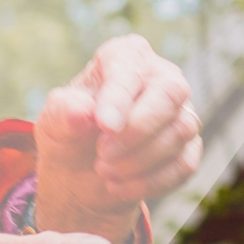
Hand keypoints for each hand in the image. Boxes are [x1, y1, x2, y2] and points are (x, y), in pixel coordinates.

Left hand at [35, 35, 201, 243]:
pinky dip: (150, 182)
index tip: (103, 126)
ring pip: (180, 130)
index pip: (131, 67)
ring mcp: (181, 112)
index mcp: (126, 56)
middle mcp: (161, 77)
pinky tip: (118, 187)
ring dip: (139, 160)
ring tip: (103, 171)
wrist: (81, 174)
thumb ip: (64, 112)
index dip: (120, 97)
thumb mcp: (54, 122)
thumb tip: (81, 112)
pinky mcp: (189, 148)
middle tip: (102, 155)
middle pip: (170, 93)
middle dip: (137, 129)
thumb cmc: (70, 132)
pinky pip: (184, 164)